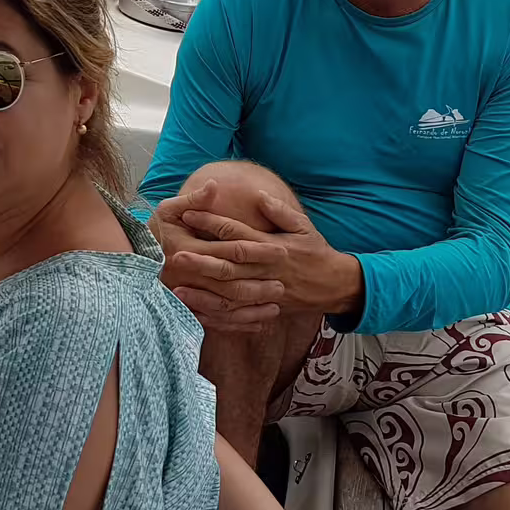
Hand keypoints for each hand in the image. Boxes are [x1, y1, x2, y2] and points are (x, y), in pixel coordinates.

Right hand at [151, 182, 285, 332]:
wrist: (128, 262)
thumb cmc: (152, 233)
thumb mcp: (167, 211)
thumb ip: (194, 201)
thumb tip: (215, 185)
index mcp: (189, 248)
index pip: (232, 249)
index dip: (259, 250)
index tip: (282, 250)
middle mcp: (190, 275)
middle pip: (233, 282)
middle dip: (261, 283)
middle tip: (284, 284)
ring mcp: (188, 296)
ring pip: (227, 306)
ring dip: (252, 307)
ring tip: (276, 305)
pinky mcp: (186, 311)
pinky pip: (215, 322)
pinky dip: (237, 324)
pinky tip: (257, 324)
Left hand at [174, 191, 361, 319]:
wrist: (335, 286)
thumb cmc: (316, 252)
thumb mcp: (304, 226)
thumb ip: (280, 211)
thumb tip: (259, 195)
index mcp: (274, 246)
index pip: (238, 233)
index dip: (213, 223)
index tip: (190, 214)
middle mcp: (268, 270)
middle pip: (230, 265)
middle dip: (202, 258)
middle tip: (175, 252)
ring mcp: (267, 292)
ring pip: (231, 293)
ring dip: (204, 291)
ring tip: (178, 286)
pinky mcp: (266, 308)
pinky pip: (238, 314)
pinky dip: (217, 314)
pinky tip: (198, 310)